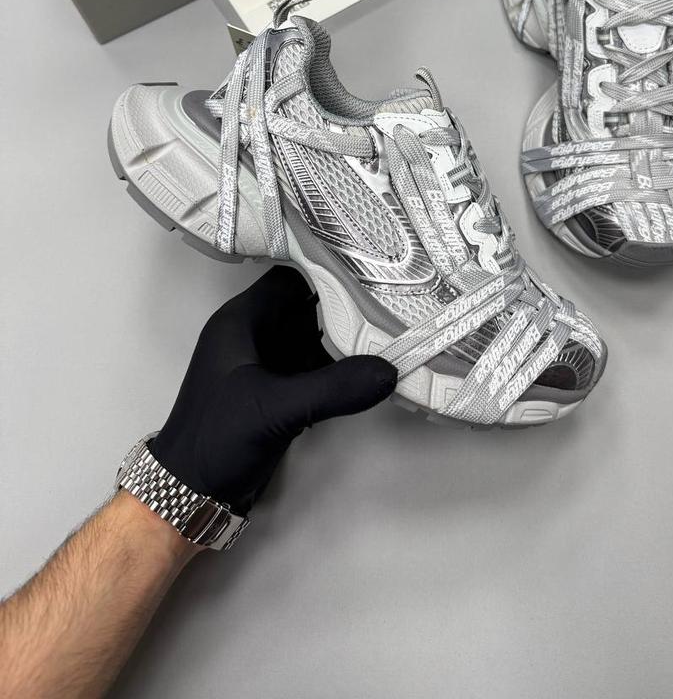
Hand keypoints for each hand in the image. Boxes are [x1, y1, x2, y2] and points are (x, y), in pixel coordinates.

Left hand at [149, 266, 396, 514]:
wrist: (188, 494)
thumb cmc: (216, 440)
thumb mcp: (277, 409)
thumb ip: (333, 388)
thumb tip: (388, 370)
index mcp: (239, 322)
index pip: (288, 279)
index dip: (325, 275)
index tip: (368, 278)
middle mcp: (249, 336)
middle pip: (303, 307)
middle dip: (341, 309)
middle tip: (387, 308)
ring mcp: (260, 365)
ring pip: (307, 338)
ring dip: (338, 342)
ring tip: (384, 338)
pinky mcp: (271, 392)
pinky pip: (306, 367)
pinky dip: (330, 369)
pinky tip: (359, 376)